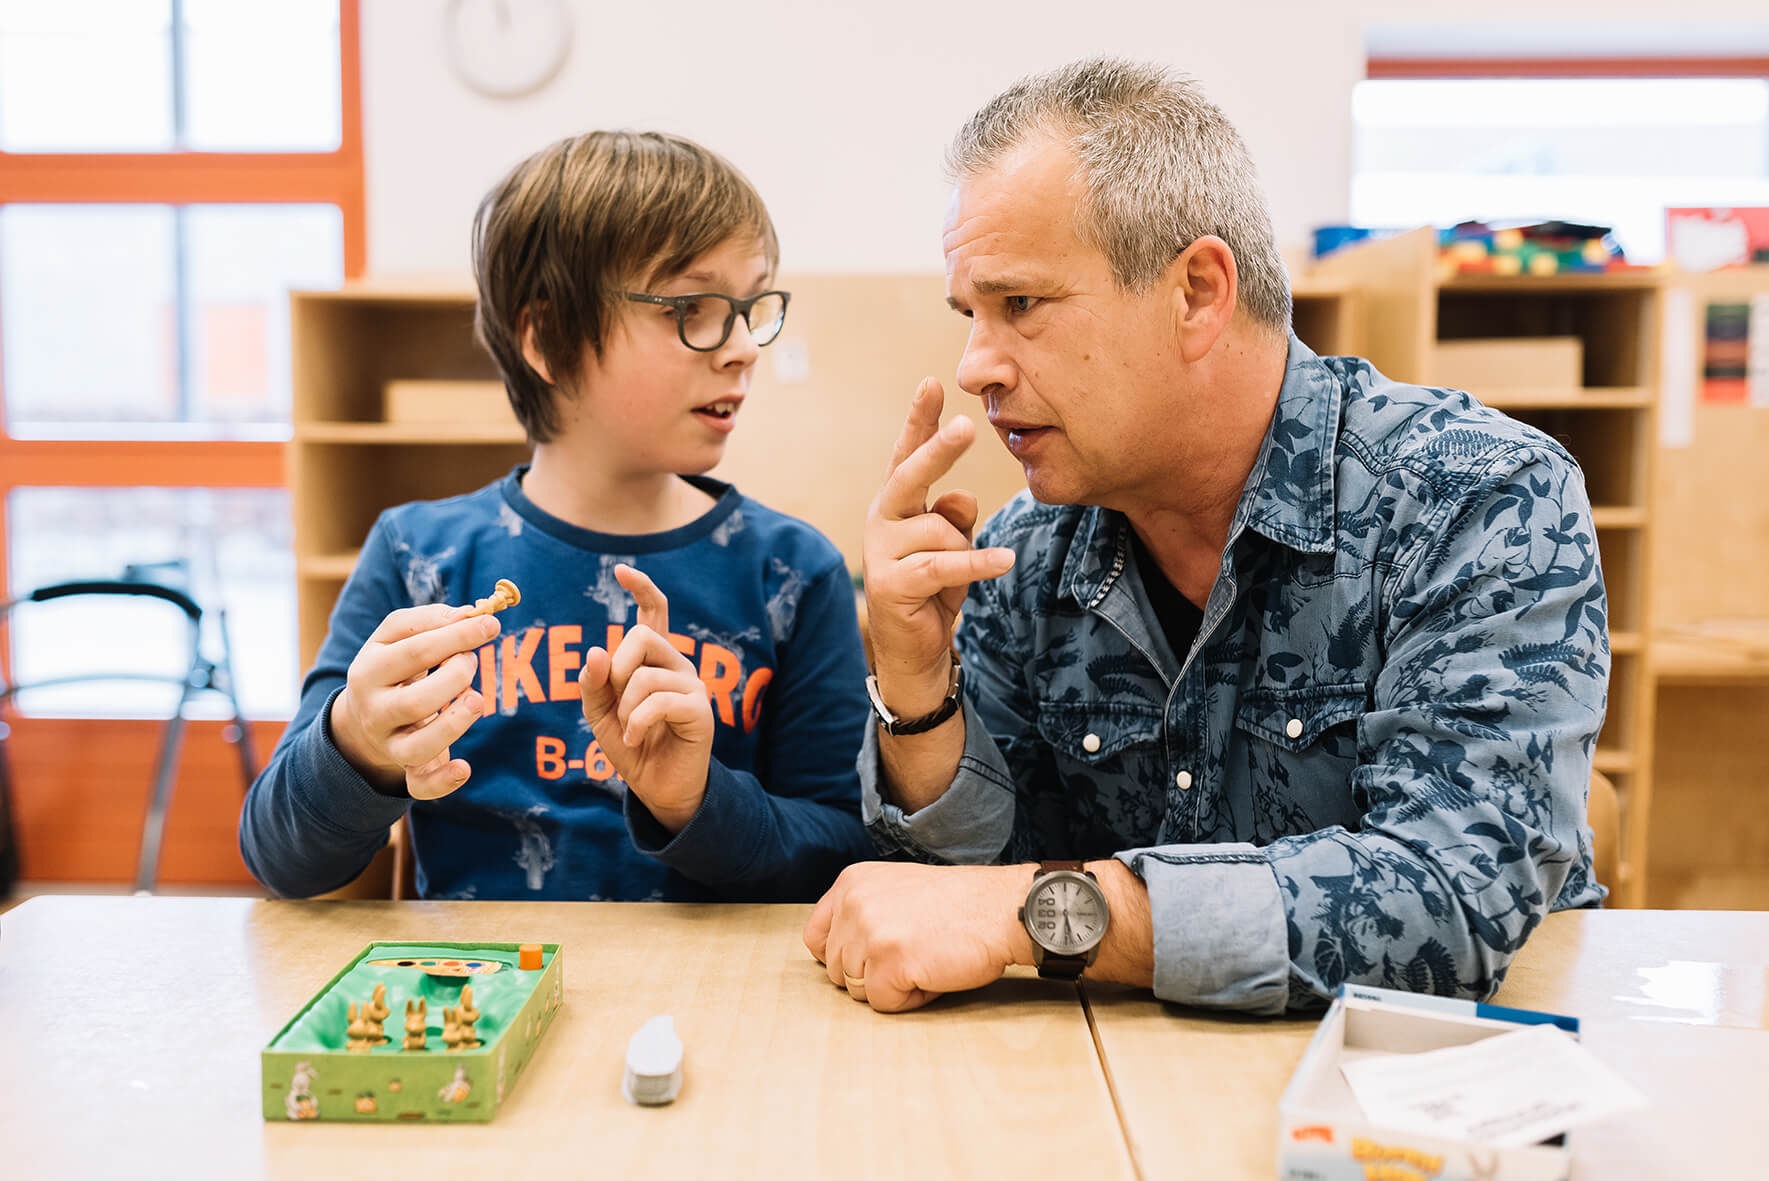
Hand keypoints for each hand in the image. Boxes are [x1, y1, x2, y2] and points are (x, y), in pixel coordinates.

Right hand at [331, 604, 499, 799]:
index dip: (456, 637)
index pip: (414, 652)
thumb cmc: (392, 667)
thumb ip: (427, 621)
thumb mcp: (394, 637)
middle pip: (415, 702)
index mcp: (368, 671)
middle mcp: (375, 712)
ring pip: (419, 747)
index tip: (491, 624)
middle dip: (455, 677)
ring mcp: (389, 745)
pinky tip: (464, 767)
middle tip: (471, 661)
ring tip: (476, 699)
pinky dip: (443, 782)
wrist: (364, 717)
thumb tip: (466, 614)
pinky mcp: (407, 771)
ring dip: (455, 724)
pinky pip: (422, 786)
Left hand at [578, 564, 713, 831]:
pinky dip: (637, 724)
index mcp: (654, 659)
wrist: (658, 787)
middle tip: (617, 705)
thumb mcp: (600, 714)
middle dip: (616, 672)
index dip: (641, 587)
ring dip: (626, 708)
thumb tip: (597, 651)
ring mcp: (692, 684)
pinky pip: (658, 701)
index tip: (619, 570)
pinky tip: (637, 740)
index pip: (654, 611)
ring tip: (630, 731)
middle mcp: (677, 664)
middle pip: (640, 636)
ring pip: (644, 674)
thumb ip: (594, 684)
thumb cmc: (632, 745)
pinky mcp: (700, 709)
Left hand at [802, 862, 1034, 1011]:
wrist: (1002, 908)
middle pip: (835, 969)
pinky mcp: (889, 962)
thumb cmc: (958, 906)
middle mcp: (853, 903)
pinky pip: (883, 1004)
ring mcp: (869, 931)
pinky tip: (933, 973)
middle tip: (913, 954)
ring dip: (892, 986)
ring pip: (856, 989)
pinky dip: (910, 1000)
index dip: (840, 956)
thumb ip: (862, 912)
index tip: (869, 959)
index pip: (814, 937)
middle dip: (871, 974)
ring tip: (924, 960)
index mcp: (851, 882)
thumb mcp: (896, 890)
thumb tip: (837, 953)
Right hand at [863, 379, 1014, 715]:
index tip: (931, 383)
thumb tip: (960, 494)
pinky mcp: (891, 584)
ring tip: (977, 568)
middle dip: (938, 449)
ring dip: (966, 547)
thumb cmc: (936, 593)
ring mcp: (881, 553)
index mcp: (898, 505)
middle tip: (968, 425)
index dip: (920, 420)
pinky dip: (977, 563)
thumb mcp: (954, 547)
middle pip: (910, 475)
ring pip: (938, 528)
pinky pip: (944, 564)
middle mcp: (883, 521)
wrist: (916, 654)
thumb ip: (955, 517)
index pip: (908, 455)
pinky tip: (1004, 561)